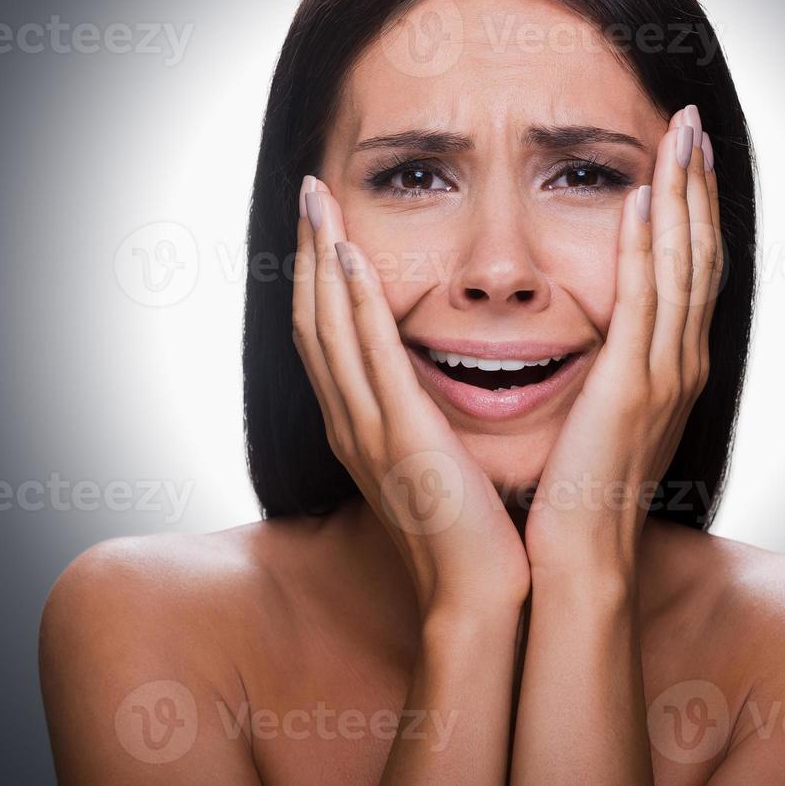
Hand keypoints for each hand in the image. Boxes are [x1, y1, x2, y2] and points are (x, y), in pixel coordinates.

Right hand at [292, 176, 530, 617]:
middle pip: (312, 319)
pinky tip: (348, 257)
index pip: (326, 335)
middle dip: (306, 251)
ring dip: (319, 258)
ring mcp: (368, 429)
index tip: (322, 223)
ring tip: (318, 200)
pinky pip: (368, 356)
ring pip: (328, 326)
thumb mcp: (435, 462)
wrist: (478, 595)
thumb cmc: (469, 533)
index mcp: (360, 426)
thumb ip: (423, 418)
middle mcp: (351, 422)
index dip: (316, 276)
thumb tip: (434, 380)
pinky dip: (353, 302)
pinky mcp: (400, 436)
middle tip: (308, 189)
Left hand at [524, 105, 721, 575]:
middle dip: (698, 183)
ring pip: (684, 264)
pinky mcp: (634, 385)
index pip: (689, 269)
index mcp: (672, 366)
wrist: (580, 556)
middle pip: (700, 252)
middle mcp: (681, 362)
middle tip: (692, 121)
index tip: (685, 154)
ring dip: (683, 195)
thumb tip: (593, 335)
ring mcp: (664, 372)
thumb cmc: (582, 491)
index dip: (692, 208)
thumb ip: (609, 369)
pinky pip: (646, 300)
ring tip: (680, 135)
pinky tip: (644, 198)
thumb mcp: (604, 417)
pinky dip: (650, 245)